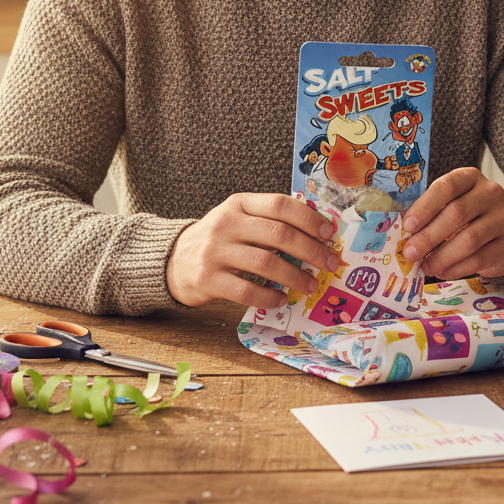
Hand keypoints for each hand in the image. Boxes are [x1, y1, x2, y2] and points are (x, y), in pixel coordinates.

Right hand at [166, 193, 338, 307]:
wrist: (173, 259)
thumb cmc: (219, 240)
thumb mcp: (239, 219)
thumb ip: (269, 221)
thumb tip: (317, 235)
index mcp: (239, 203)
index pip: (280, 205)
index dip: (309, 218)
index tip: (329, 233)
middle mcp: (226, 223)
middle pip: (278, 234)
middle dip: (311, 250)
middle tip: (330, 263)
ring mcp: (215, 251)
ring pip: (265, 263)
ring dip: (294, 276)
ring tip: (310, 284)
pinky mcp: (208, 279)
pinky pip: (246, 290)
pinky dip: (268, 297)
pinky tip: (281, 300)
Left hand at [401, 167, 503, 278]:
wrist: (503, 233)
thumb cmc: (468, 217)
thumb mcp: (451, 205)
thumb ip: (431, 215)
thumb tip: (405, 237)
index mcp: (470, 178)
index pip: (447, 186)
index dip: (425, 206)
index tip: (407, 226)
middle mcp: (491, 193)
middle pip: (457, 213)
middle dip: (429, 236)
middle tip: (410, 253)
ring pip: (469, 239)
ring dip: (441, 256)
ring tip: (424, 267)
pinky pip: (480, 258)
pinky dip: (457, 268)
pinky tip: (442, 272)